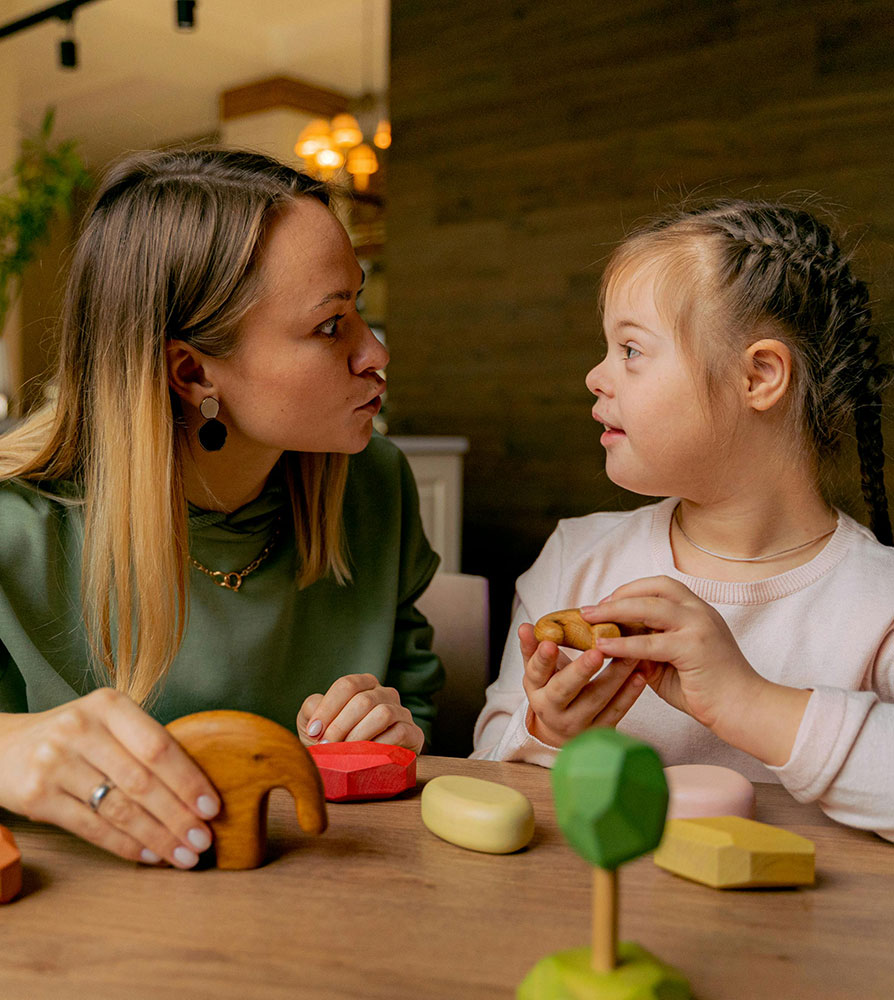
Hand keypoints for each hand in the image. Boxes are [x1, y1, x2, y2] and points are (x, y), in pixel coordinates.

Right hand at [0, 689, 219, 867]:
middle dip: (178, 816)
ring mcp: (55, 762)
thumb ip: (144, 744)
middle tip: (203, 840)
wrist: (4, 745)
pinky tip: (149, 855)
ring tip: (183, 855)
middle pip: (142, 781)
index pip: (158, 746)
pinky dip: (126, 845)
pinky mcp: (37, 796)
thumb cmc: (74, 736)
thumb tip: (197, 789)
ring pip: (119, 809)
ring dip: (158, 837)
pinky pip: (92, 828)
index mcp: (109, 705)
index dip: (188, 780)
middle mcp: (81, 729)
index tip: (212, 807)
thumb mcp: (107, 723)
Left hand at [297, 673, 424, 752]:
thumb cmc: (335, 740)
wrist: (358, 766)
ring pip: (383, 713)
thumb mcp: (315, 722)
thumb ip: (312, 710)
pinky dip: (379, 745)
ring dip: (359, 735)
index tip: (314, 731)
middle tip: (327, 746)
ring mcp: (401, 712)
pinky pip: (400, 732)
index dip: (328, 708)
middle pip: (363, 700)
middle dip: (340, 726)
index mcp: (364, 684)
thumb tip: (317, 716)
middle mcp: (385, 693)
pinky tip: (365, 757)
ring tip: (344, 752)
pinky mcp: (414, 733)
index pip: (347, 685)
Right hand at [519, 622, 647, 747]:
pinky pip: (616, 712)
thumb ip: (532, 648)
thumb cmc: (552, 688)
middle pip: (565, 690)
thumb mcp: (538, 671)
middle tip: (596, 651)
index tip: (550, 643)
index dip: (542, 659)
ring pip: (596, 699)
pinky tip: (640, 675)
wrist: (562, 731)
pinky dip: (630, 694)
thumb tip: (524, 627)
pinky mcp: (599, 731)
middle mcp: (553, 710)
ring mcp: (577, 723)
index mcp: (536, 690)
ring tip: (630, 654)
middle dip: (581, 671)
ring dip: (615, 676)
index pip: (536, 672)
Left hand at [582, 576, 810, 763]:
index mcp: (697, 610)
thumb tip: (613, 642)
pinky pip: (650, 642)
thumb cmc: (707, 688)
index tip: (606, 602)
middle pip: (653, 589)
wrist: (744, 709)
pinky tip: (603, 646)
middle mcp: (699, 611)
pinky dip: (623, 643)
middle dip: (617, 596)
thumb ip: (647, 649)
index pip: (660, 586)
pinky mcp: (694, 648)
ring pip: (650, 607)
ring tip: (589, 620)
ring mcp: (699, 626)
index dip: (631, 590)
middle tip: (589, 609)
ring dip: (615, 611)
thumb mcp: (670, 663)